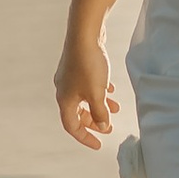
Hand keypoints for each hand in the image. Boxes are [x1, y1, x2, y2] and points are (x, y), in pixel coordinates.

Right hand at [55, 30, 118, 151]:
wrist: (84, 33)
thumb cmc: (89, 65)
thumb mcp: (97, 94)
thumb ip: (100, 113)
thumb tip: (103, 126)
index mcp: (65, 99)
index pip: (72, 126)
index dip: (85, 137)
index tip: (99, 144)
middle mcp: (63, 89)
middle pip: (77, 113)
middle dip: (93, 121)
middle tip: (108, 127)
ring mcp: (69, 76)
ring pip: (84, 98)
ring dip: (98, 105)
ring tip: (114, 108)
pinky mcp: (77, 65)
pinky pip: (87, 84)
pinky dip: (98, 90)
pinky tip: (110, 89)